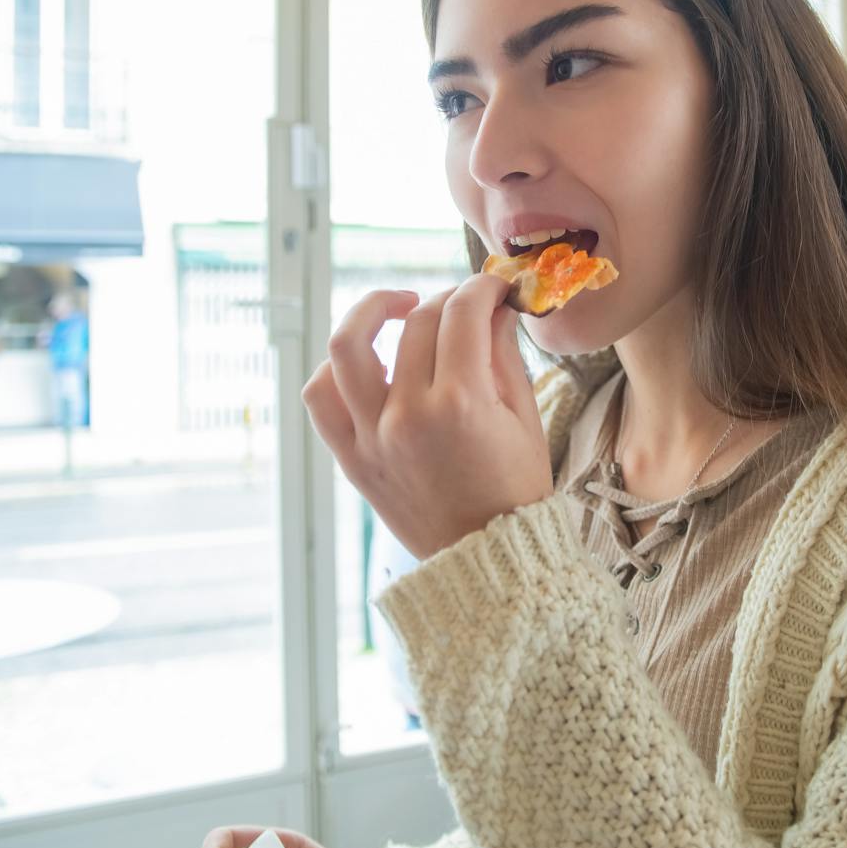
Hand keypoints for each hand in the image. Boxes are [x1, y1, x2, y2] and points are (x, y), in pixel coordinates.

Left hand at [302, 275, 552, 559]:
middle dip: (447, 300)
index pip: (462, 312)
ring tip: (396, 306)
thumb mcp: (525, 418)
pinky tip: (368, 361)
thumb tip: (494, 307)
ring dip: (370, 311)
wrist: (488, 561)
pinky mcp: (351, 458)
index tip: (494, 287)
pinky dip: (334, 369)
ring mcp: (372, 436)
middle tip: (466, 306)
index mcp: (461, 403)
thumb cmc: (515, 491)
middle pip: (416, 323)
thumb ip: (504, 355)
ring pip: (347, 345)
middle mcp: (408, 414)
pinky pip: (320, 398)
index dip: (482, 287)